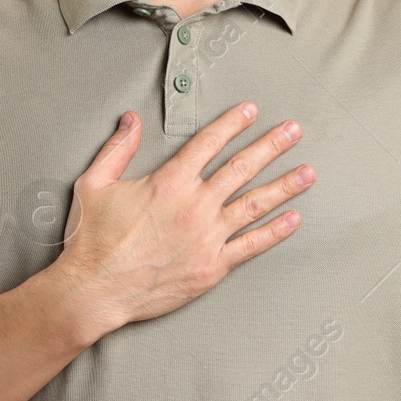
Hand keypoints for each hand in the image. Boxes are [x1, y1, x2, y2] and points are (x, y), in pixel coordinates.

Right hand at [54, 101, 314, 330]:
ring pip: (255, 204)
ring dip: (284, 186)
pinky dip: (274, 232)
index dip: (232, 123)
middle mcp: (195, 205)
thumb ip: (117, 149)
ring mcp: (207, 237)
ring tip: (307, 173)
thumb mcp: (95, 184)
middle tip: (293, 131)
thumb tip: (131, 120)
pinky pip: (251, 246)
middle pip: (242, 167)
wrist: (95, 289)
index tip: (251, 111)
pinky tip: (293, 219)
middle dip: (271, 146)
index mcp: (169, 182)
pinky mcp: (212, 266)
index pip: (208, 143)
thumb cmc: (92, 239)